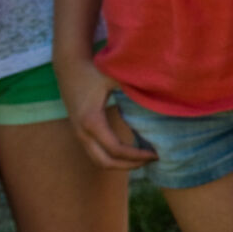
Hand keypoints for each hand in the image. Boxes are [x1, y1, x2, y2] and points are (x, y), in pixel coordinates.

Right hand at [57, 53, 154, 171]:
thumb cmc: (94, 70)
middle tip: (152, 160)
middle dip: (130, 165)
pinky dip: (112, 157)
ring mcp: (79, 134)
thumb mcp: (116, 78)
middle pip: (105, 162)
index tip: (156, 153)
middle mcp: (82, 132)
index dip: (137, 155)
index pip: (116, 149)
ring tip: (144, 158)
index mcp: (92, 121)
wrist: (69, 66)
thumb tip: (163, 96)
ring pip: (98, 161)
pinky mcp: (80, 132)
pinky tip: (131, 150)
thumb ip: (136, 89)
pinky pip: (96, 153)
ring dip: (120, 164)